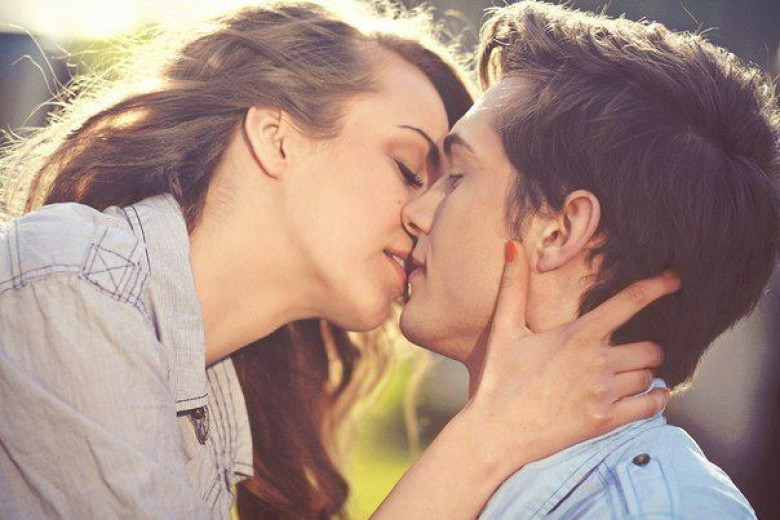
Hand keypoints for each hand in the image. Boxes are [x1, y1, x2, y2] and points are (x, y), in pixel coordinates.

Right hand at [464, 240, 678, 476]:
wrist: (495, 432)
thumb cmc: (498, 379)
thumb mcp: (504, 329)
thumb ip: (512, 285)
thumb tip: (512, 244)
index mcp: (578, 335)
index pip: (629, 303)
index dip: (658, 287)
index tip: (676, 279)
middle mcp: (598, 362)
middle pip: (650, 348)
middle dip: (648, 347)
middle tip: (635, 350)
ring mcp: (604, 394)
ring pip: (649, 377)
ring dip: (645, 374)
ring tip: (632, 374)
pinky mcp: (605, 421)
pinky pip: (649, 406)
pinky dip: (656, 399)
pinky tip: (652, 395)